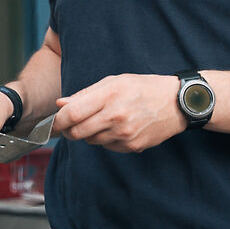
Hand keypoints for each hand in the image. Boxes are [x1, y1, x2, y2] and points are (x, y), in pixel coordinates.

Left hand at [54, 74, 184, 152]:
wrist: (176, 103)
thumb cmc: (142, 87)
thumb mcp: (113, 82)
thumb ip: (84, 94)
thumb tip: (60, 104)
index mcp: (108, 96)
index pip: (72, 114)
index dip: (58, 121)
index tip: (53, 123)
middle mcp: (115, 117)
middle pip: (77, 132)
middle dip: (69, 130)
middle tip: (69, 125)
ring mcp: (125, 134)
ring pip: (91, 141)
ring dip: (88, 133)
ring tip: (101, 120)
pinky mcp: (132, 146)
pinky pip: (107, 147)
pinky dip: (105, 139)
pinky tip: (116, 127)